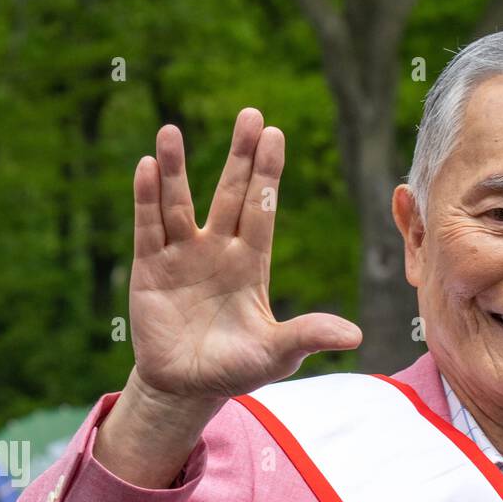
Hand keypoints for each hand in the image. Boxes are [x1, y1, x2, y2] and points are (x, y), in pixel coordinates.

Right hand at [130, 108, 361, 414]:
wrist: (186, 388)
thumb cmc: (235, 368)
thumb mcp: (276, 355)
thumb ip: (308, 336)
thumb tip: (356, 335)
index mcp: (250, 265)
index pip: (261, 211)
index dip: (267, 175)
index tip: (275, 135)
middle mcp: (217, 250)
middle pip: (229, 194)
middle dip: (240, 156)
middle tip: (251, 113)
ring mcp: (182, 256)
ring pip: (179, 204)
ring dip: (175, 169)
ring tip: (171, 132)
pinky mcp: (150, 269)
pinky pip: (149, 227)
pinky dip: (147, 198)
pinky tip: (147, 166)